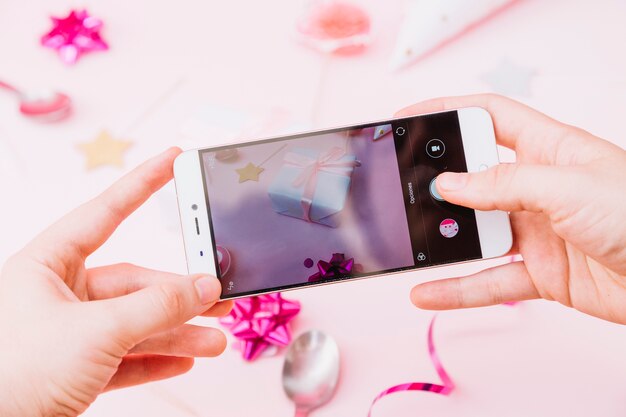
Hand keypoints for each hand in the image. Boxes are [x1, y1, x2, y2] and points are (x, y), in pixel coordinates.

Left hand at [0, 148, 232, 416]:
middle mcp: (58, 294)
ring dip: (178, 332)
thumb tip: (202, 287)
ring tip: (215, 339)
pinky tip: (186, 359)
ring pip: (136, 323)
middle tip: (217, 294)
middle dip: (178, 293)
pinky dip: (157, 358)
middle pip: (133, 282)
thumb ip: (156, 307)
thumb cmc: (12, 377)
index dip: (143, 183)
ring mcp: (68, 333)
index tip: (173, 161)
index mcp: (47, 267)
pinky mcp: (76, 368)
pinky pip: (126, 356)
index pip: (104, 213)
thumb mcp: (95, 331)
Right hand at [397, 94, 625, 324]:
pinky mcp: (540, 273)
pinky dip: (458, 290)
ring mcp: (536, 231)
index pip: (489, 117)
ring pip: (475, 234)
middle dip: (436, 183)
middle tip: (399, 190)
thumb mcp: (570, 187)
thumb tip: (448, 184)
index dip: (448, 112)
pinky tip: (427, 292)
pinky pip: (489, 281)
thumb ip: (504, 185)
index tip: (410, 119)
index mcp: (550, 149)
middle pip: (473, 178)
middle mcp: (538, 187)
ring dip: (441, 242)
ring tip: (407, 245)